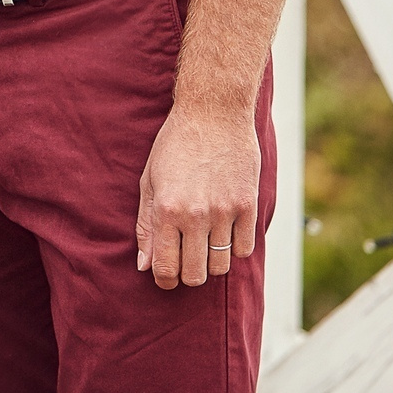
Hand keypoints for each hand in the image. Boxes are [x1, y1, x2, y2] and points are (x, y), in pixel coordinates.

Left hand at [137, 103, 258, 288]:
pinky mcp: (248, 205)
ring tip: (204, 242)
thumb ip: (145, 225)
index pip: (165, 268)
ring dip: (211, 262)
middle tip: (185, 259)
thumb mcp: (149, 181)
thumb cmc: (175, 144)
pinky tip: (224, 231)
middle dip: (188, 274)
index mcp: (167, 209)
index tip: (165, 276)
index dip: (164, 280)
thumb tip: (144, 265)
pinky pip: (244, 249)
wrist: (213, 112)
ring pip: (221, 267)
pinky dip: (234, 248)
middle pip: (195, 275)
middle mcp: (196, 214)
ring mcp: (225, 211)